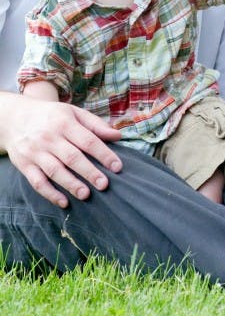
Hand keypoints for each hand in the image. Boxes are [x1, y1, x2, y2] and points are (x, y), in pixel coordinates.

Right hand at [0, 95, 121, 207]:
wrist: (15, 118)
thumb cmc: (52, 117)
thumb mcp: (74, 113)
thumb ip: (96, 125)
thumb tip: (118, 136)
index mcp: (65, 124)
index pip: (88, 141)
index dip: (104, 154)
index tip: (117, 167)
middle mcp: (49, 138)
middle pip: (72, 158)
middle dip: (89, 172)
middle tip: (104, 185)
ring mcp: (35, 152)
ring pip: (54, 171)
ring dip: (71, 184)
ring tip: (86, 194)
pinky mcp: (24, 165)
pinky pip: (37, 181)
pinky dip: (49, 193)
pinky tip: (63, 202)